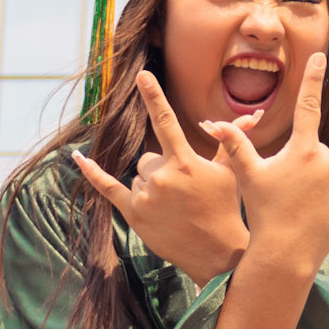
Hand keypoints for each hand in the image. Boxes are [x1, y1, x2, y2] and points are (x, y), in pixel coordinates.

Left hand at [73, 70, 258, 287]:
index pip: (166, 121)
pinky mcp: (133, 214)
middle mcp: (161, 178)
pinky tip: (78, 158)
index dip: (154, 96)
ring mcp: (145, 197)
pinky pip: (108, 188)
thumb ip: (232, 140)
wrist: (216, 253)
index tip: (142, 76)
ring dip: (151, 185)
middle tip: (183, 192)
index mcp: (185, 163)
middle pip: (149, 158)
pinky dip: (93, 173)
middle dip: (162, 169)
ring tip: (174, 206)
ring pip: (138, 176)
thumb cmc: (225, 208)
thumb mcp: (229, 172)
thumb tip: (251, 115)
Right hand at [200, 52, 328, 279]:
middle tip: (282, 191)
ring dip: (315, 179)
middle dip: (298, 163)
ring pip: (328, 167)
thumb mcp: (248, 175)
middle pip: (312, 148)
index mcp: (303, 148)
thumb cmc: (264, 212)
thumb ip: (235, 145)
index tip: (320, 55)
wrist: (286, 252)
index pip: (307, 104)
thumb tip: (213, 123)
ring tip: (297, 205)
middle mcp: (328, 159)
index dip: (312, 78)